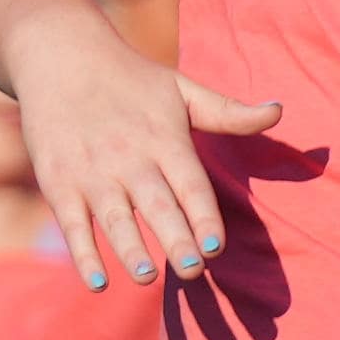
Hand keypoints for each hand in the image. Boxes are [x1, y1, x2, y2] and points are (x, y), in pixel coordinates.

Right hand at [3, 16, 272, 292]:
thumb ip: (229, 112)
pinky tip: (98, 283)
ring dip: (130, 249)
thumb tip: (279, 111)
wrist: (61, 57)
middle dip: (174, 239)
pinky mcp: (60, 183)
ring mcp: (92, 173)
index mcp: (165, 140)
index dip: (203, 216)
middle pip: (156, 205)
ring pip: (115, 218)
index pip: (190, 185)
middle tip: (192, 271)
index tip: (215, 247)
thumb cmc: (133, 79)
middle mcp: (130, 159)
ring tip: (146, 277)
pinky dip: (84, 255)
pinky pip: (73, 225)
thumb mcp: (183, 89)